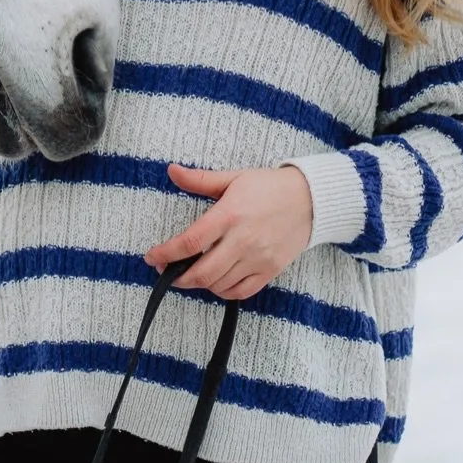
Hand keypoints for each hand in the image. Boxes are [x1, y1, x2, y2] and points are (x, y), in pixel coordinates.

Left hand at [145, 165, 313, 300]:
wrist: (310, 199)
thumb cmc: (269, 187)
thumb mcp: (233, 178)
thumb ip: (200, 179)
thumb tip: (172, 171)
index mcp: (229, 215)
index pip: (190, 242)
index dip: (166, 254)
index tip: (152, 257)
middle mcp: (242, 240)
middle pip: (202, 273)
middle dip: (177, 277)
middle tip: (167, 271)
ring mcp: (257, 258)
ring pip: (218, 285)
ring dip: (199, 283)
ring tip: (191, 272)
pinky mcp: (270, 271)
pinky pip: (240, 292)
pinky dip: (222, 291)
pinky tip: (216, 281)